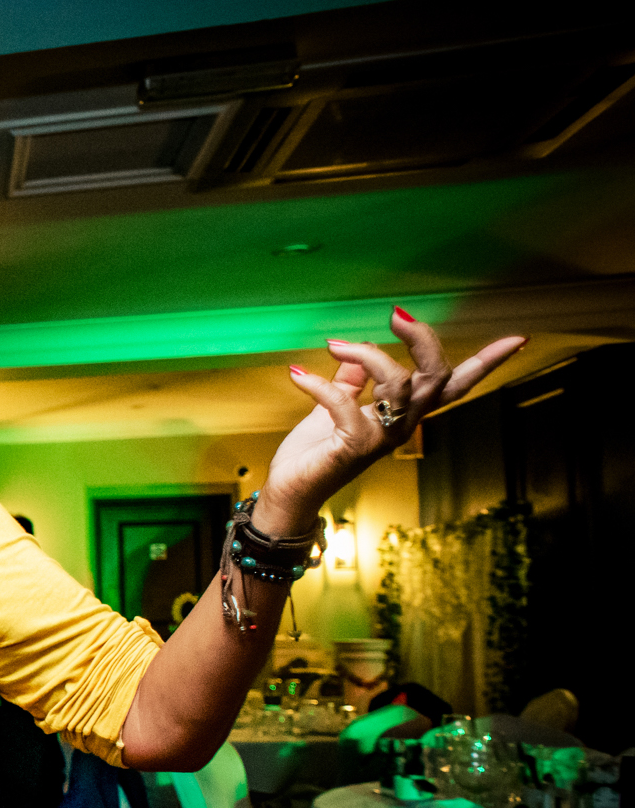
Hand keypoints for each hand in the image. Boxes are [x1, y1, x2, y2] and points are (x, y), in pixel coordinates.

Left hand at [259, 309, 524, 534]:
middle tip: (396, 315)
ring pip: (398, 384)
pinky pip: (345, 403)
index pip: (456, 386)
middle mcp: (403, 424)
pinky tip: (298, 374)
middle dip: (423, 340)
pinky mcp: (355, 446)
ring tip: (334, 346)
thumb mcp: (334, 409)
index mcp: (405, 413)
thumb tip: (356, 353)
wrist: (290, 492)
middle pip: (436, 376)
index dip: (487, 363)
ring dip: (365, 354)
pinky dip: (319, 384)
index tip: (519, 339)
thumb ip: (351, 382)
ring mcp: (382, 437)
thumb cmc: (313, 452)